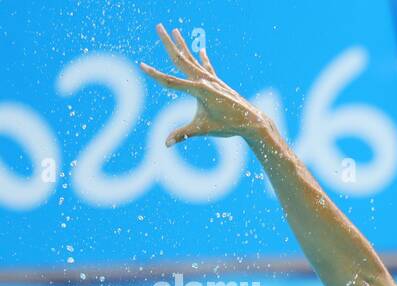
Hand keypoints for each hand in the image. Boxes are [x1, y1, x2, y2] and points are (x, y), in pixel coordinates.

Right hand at [139, 23, 266, 145]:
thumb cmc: (228, 126)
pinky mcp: (218, 83)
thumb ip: (182, 134)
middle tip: (158, 26)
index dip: (155, 75)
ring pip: (193, 59)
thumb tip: (165, 144)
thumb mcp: (202, 130)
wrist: (251, 121)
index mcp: (198, 90)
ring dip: (183, 45)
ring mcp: (212, 80)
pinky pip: (207, 68)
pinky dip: (203, 59)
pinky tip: (201, 51)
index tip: (141, 65)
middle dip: (168, 43)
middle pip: (181, 59)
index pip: (170, 81)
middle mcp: (204, 80)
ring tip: (175, 30)